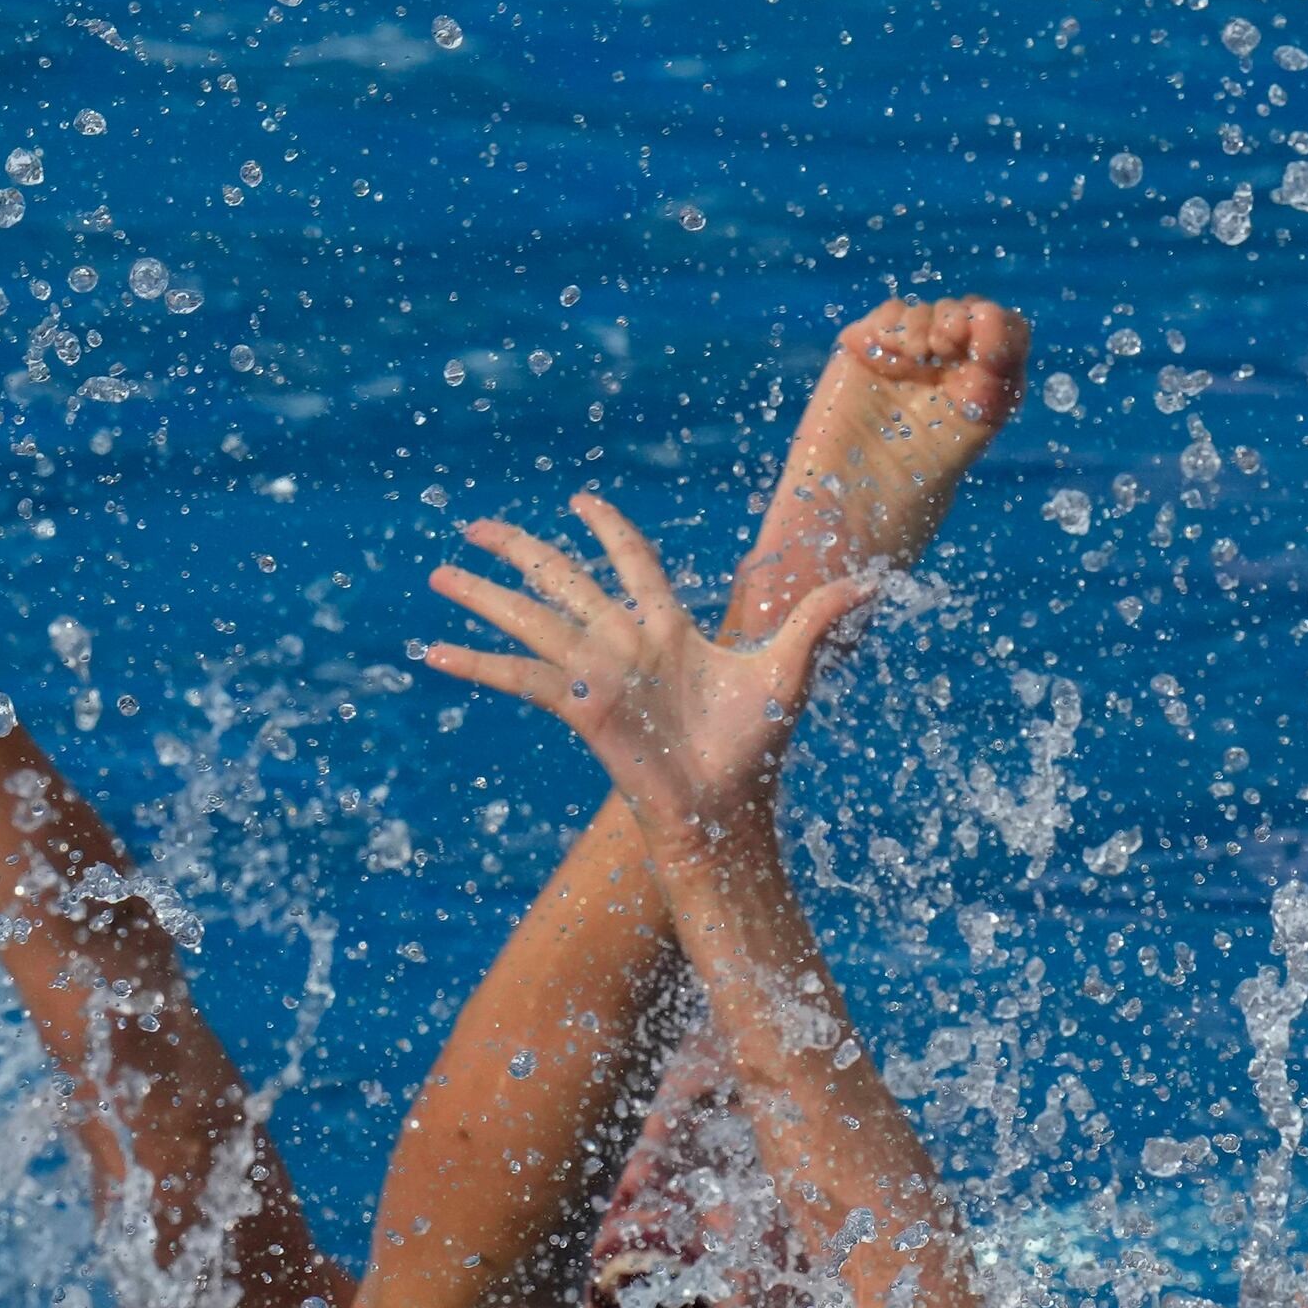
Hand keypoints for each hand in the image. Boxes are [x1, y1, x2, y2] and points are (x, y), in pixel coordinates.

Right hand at [415, 492, 878, 839]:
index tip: (580, 500)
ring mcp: (595, 672)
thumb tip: (876, 582)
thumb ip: (820, 618)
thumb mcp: (790, 671)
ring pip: (529, 617)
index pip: (631, 562)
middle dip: (520, 549)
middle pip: (562, 578)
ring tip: (437, 572)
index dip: (608, 529)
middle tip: (475, 524)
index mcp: (668, 628)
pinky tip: (432, 652)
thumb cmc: (757, 746)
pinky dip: (474, 665)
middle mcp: (623, 642)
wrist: (728, 806)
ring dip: (482, 595)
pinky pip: (517, 677)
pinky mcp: (577, 704)